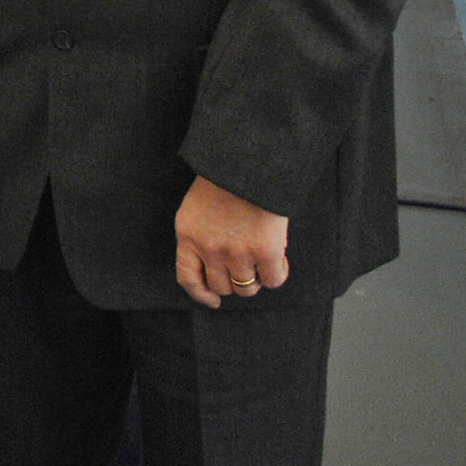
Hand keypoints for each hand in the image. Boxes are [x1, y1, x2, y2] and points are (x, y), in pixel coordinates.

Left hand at [174, 174, 289, 307]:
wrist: (247, 164)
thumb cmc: (223, 182)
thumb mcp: (196, 209)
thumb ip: (199, 237)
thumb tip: (210, 268)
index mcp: (187, 236)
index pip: (188, 278)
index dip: (201, 295)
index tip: (213, 301)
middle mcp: (209, 249)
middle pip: (222, 287)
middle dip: (234, 282)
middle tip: (245, 268)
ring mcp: (237, 252)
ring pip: (247, 288)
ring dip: (255, 279)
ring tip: (261, 261)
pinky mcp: (265, 252)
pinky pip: (273, 280)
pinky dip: (277, 274)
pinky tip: (278, 259)